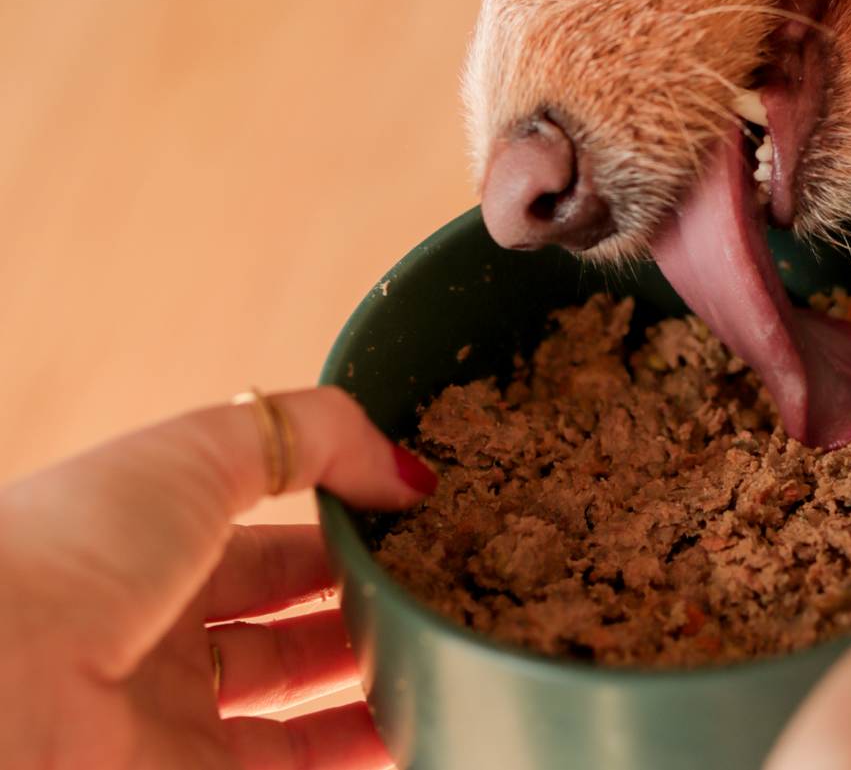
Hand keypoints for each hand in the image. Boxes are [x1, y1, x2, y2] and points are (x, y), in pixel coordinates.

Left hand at [0, 387, 434, 768]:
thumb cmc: (78, 544)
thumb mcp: (205, 446)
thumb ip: (319, 436)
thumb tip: (408, 469)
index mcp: (159, 542)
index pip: (277, 541)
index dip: (349, 529)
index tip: (423, 522)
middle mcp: (166, 636)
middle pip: (292, 631)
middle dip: (368, 615)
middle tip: (447, 596)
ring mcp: (175, 722)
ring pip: (301, 713)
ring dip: (373, 692)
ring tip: (446, 663)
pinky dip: (356, 756)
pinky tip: (415, 729)